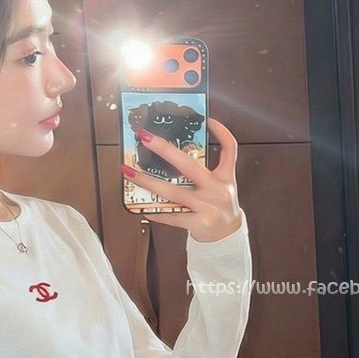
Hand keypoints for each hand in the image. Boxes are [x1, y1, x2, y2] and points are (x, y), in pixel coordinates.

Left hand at [124, 116, 242, 242]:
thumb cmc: (219, 207)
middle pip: (190, 165)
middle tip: (145, 137)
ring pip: (172, 191)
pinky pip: (171, 215)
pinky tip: (140, 207)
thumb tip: (173, 153)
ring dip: (147, 181)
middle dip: (165, 150)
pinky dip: (155, 211)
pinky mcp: (198, 223)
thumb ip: (206, 170)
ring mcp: (208, 207)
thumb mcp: (222, 185)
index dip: (221, 132)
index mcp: (225, 177)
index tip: (208, 119)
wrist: (227, 237)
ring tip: (129, 172)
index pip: (230, 149)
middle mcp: (218, 190)